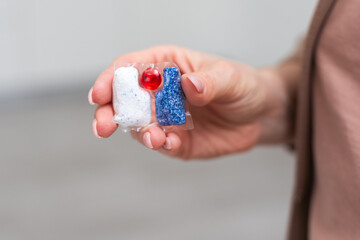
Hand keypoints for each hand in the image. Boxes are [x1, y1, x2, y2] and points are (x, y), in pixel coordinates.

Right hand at [89, 45, 289, 158]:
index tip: (99, 95)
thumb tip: (189, 85)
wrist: (261, 116)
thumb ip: (210, 81)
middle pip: (124, 100)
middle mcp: (160, 93)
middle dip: (110, 113)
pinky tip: (169, 143)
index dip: (110, 80)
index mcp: (167, 66)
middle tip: (103, 126)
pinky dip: (160, 145)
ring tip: (155, 138)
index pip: (129, 68)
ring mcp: (166, 118)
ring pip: (139, 125)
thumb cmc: (244, 86)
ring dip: (140, 133)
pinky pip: (161, 144)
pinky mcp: (176, 140)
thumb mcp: (231, 77)